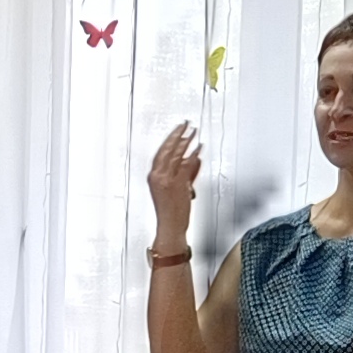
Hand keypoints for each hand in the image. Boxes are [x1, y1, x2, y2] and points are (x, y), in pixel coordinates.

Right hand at [143, 121, 202, 250]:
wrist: (170, 227)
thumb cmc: (172, 212)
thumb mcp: (175, 188)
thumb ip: (185, 172)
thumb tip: (193, 158)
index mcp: (154, 176)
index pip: (161, 152)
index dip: (170, 139)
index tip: (177, 130)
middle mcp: (158, 176)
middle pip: (167, 149)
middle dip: (177, 135)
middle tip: (186, 124)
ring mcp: (167, 179)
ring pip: (176, 155)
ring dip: (185, 141)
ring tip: (193, 132)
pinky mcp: (177, 184)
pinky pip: (185, 165)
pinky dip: (192, 155)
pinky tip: (198, 148)